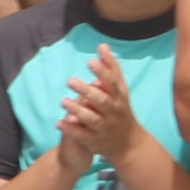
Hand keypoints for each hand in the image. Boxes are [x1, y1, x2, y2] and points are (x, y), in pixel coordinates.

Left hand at [58, 50, 148, 168]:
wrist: (130, 144)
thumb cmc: (121, 110)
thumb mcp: (120, 90)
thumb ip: (111, 68)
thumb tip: (102, 45)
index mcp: (118, 97)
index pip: (111, 83)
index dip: (103, 72)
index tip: (91, 61)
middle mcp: (113, 111)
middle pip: (102, 100)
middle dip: (87, 91)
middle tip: (70, 80)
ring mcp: (104, 127)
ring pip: (92, 119)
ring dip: (78, 110)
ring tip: (63, 101)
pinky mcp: (96, 141)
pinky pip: (83, 135)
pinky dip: (72, 130)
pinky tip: (59, 123)